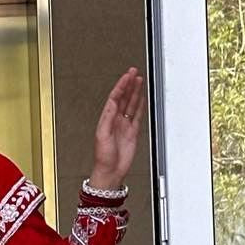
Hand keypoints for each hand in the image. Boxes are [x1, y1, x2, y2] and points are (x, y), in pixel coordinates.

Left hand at [90, 67, 144, 188]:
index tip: (127, 76)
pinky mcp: (132, 133)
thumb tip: (113, 104)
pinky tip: (142, 98)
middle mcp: (116, 120)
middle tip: (133, 72)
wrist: (110, 171)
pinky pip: (137, 116)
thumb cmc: (103, 158)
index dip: (121, 86)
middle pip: (124, 98)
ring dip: (135, 92)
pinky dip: (140, 107)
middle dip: (129, 84)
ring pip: (131, 104)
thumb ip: (108, 119)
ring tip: (139, 80)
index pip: (115, 98)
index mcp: (107, 119)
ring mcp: (124, 126)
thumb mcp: (103, 135)